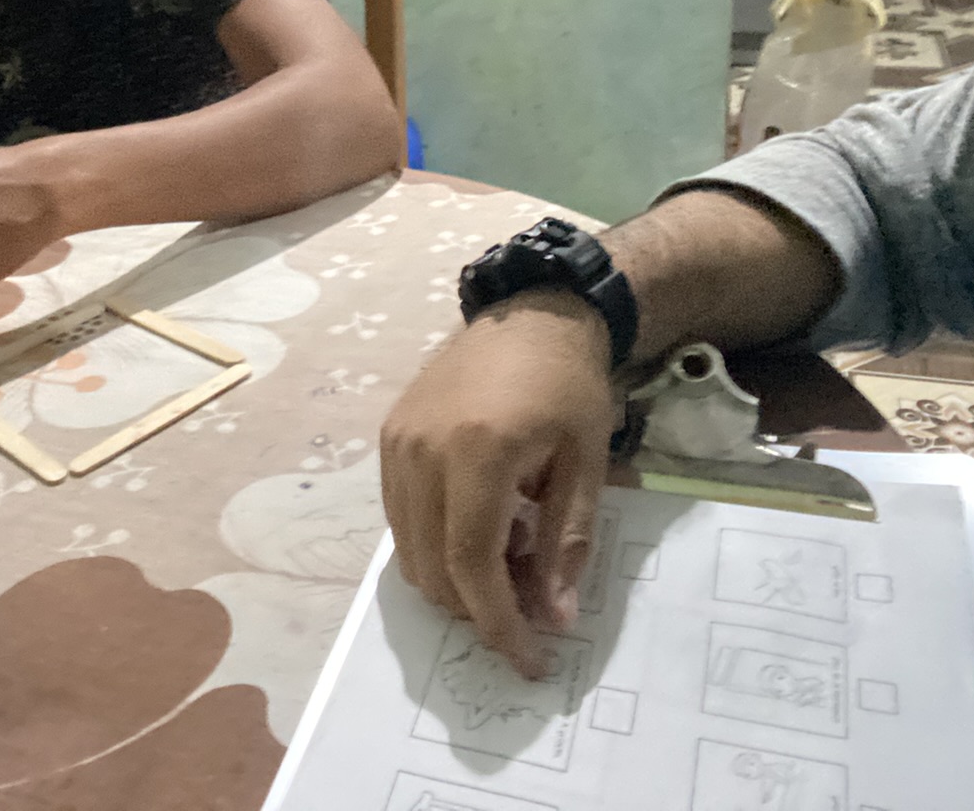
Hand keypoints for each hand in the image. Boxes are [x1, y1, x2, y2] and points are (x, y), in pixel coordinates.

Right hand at [379, 295, 620, 678]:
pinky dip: (434, 547)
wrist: (530, 314)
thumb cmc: (568, 387)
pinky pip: (400, 520)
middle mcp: (421, 450)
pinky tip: (479, 529)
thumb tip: (554, 619)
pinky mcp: (387, 438)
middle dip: (477, 609)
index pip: (471, 565)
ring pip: (408, 552)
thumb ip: (566, 544)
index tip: (528, 660)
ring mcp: (396, 443)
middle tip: (527, 608)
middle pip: (432, 568)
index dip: (497, 623)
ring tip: (507, 560)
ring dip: (454, 582)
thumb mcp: (586, 466)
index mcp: (477, 452)